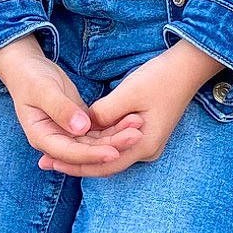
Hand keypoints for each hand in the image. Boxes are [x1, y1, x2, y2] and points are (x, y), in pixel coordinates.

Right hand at [0, 34, 143, 169]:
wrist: (29, 69)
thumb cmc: (31, 78)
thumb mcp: (43, 90)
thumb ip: (60, 109)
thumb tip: (81, 128)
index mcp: (41, 137)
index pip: (69, 153)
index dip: (92, 155)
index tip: (114, 152)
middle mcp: (56, 141)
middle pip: (87, 151)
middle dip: (112, 146)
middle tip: (136, 136)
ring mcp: (68, 135)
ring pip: (96, 142)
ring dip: (117, 136)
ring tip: (138, 125)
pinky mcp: (79, 125)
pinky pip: (99, 131)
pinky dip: (114, 127)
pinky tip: (132, 120)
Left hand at [41, 39, 223, 178]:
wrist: (188, 68)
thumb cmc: (161, 78)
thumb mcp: (129, 93)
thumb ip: (104, 112)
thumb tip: (83, 125)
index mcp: (143, 145)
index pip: (103, 164)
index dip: (75, 165)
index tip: (50, 162)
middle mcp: (145, 149)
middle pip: (104, 162)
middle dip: (75, 162)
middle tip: (44, 162)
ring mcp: (145, 142)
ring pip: (108, 152)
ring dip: (83, 151)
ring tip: (53, 152)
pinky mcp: (142, 132)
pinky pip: (114, 141)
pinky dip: (95, 140)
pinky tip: (75, 136)